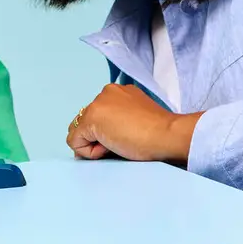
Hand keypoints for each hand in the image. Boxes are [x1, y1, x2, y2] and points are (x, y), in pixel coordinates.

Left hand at [67, 84, 200, 165]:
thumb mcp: (135, 120)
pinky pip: (75, 142)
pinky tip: (111, 147)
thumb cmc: (158, 133)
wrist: (166, 135)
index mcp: (119, 91)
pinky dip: (89, 152)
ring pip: (79, 132)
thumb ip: (117, 123)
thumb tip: (97, 143)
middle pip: (86, 123)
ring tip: (118, 144)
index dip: (108, 133)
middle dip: (98, 137)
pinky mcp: (90, 119)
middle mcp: (105, 93)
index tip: (128, 135)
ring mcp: (97, 104)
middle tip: (123, 141)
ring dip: (94, 144)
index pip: (99, 115)